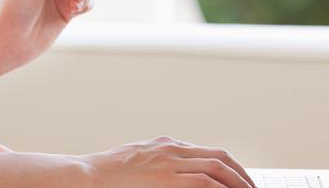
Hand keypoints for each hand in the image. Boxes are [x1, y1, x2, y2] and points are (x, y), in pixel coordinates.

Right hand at [78, 136, 254, 187]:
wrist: (87, 176)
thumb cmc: (106, 174)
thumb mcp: (137, 162)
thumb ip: (158, 164)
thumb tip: (170, 177)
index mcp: (167, 145)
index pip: (208, 153)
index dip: (229, 167)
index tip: (239, 181)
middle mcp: (173, 149)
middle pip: (220, 157)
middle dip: (241, 174)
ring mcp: (170, 162)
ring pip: (218, 167)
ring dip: (238, 182)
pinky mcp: (167, 177)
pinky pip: (204, 181)